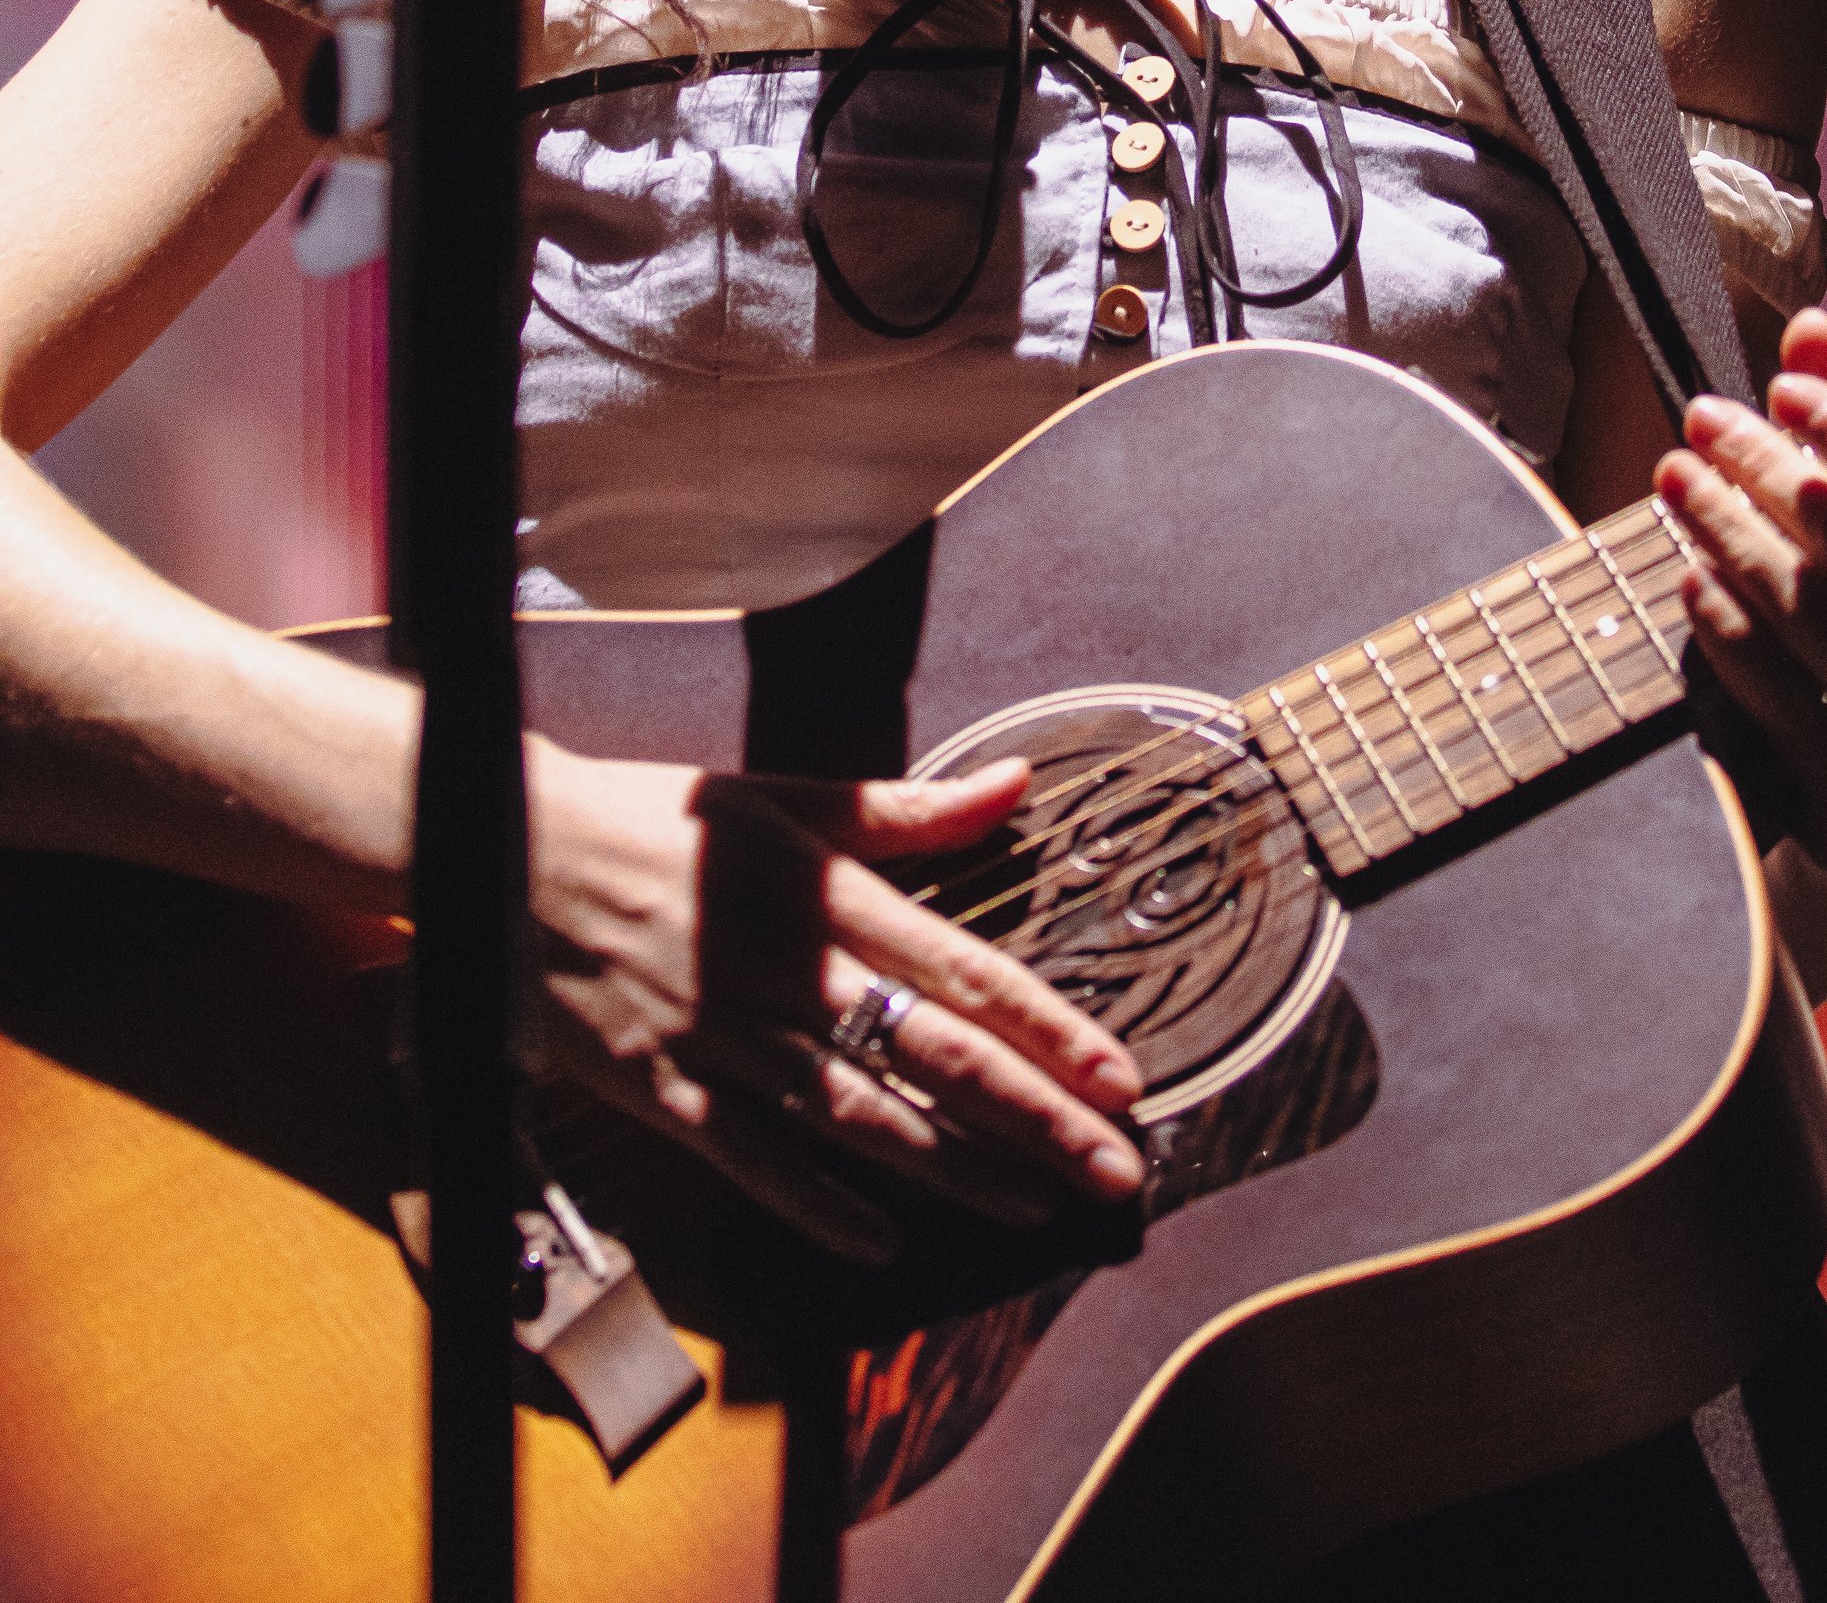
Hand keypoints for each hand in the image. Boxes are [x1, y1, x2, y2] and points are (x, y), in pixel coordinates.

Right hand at [524, 744, 1143, 1260]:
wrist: (506, 853)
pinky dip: (819, 1205)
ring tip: (1035, 1206)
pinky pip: (752, 1161)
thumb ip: (908, 809)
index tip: (1122, 1074)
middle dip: (1033, 1118)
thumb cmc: (657, 819)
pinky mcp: (661, 1089)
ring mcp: (722, 1037)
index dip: (1049, 1028)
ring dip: (955, 1169)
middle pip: (932, 1054)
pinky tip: (883, 1241)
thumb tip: (1016, 783)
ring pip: (859, 1118)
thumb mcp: (786, 796)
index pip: (963, 968)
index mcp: (826, 892)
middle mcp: (786, 970)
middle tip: (1113, 1167)